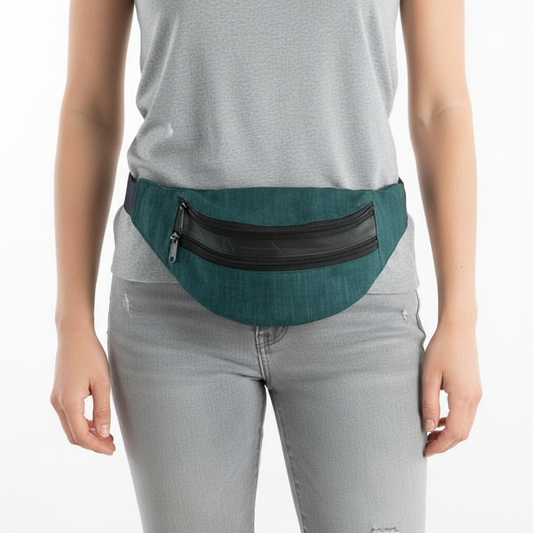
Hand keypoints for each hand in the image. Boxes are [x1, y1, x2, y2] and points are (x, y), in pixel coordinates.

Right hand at [50, 328, 115, 454]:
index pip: (81, 435)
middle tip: (112, 446)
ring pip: (70, 426)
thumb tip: (104, 433)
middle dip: (92, 444)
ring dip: (88, 434)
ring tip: (108, 436)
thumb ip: (103, 409)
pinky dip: (83, 423)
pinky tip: (98, 422)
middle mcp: (58, 403)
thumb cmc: (90, 355)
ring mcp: (57, 398)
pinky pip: (70, 416)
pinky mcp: (60, 393)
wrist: (74, 335)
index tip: (112, 450)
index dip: (97, 446)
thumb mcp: (102, 382)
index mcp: (68, 402)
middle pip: (73, 435)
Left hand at [421, 319, 481, 456]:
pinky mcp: (475, 388)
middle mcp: (475, 398)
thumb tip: (428, 428)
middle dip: (445, 443)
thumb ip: (429, 403)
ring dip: (450, 433)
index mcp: (463, 397)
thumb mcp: (428, 376)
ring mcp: (477, 394)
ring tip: (430, 434)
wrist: (458, 329)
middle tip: (425, 446)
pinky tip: (439, 419)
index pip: (454, 433)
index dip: (440, 446)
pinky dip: (454, 422)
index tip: (425, 451)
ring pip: (466, 425)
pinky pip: (467, 413)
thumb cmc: (441, 348)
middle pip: (463, 433)